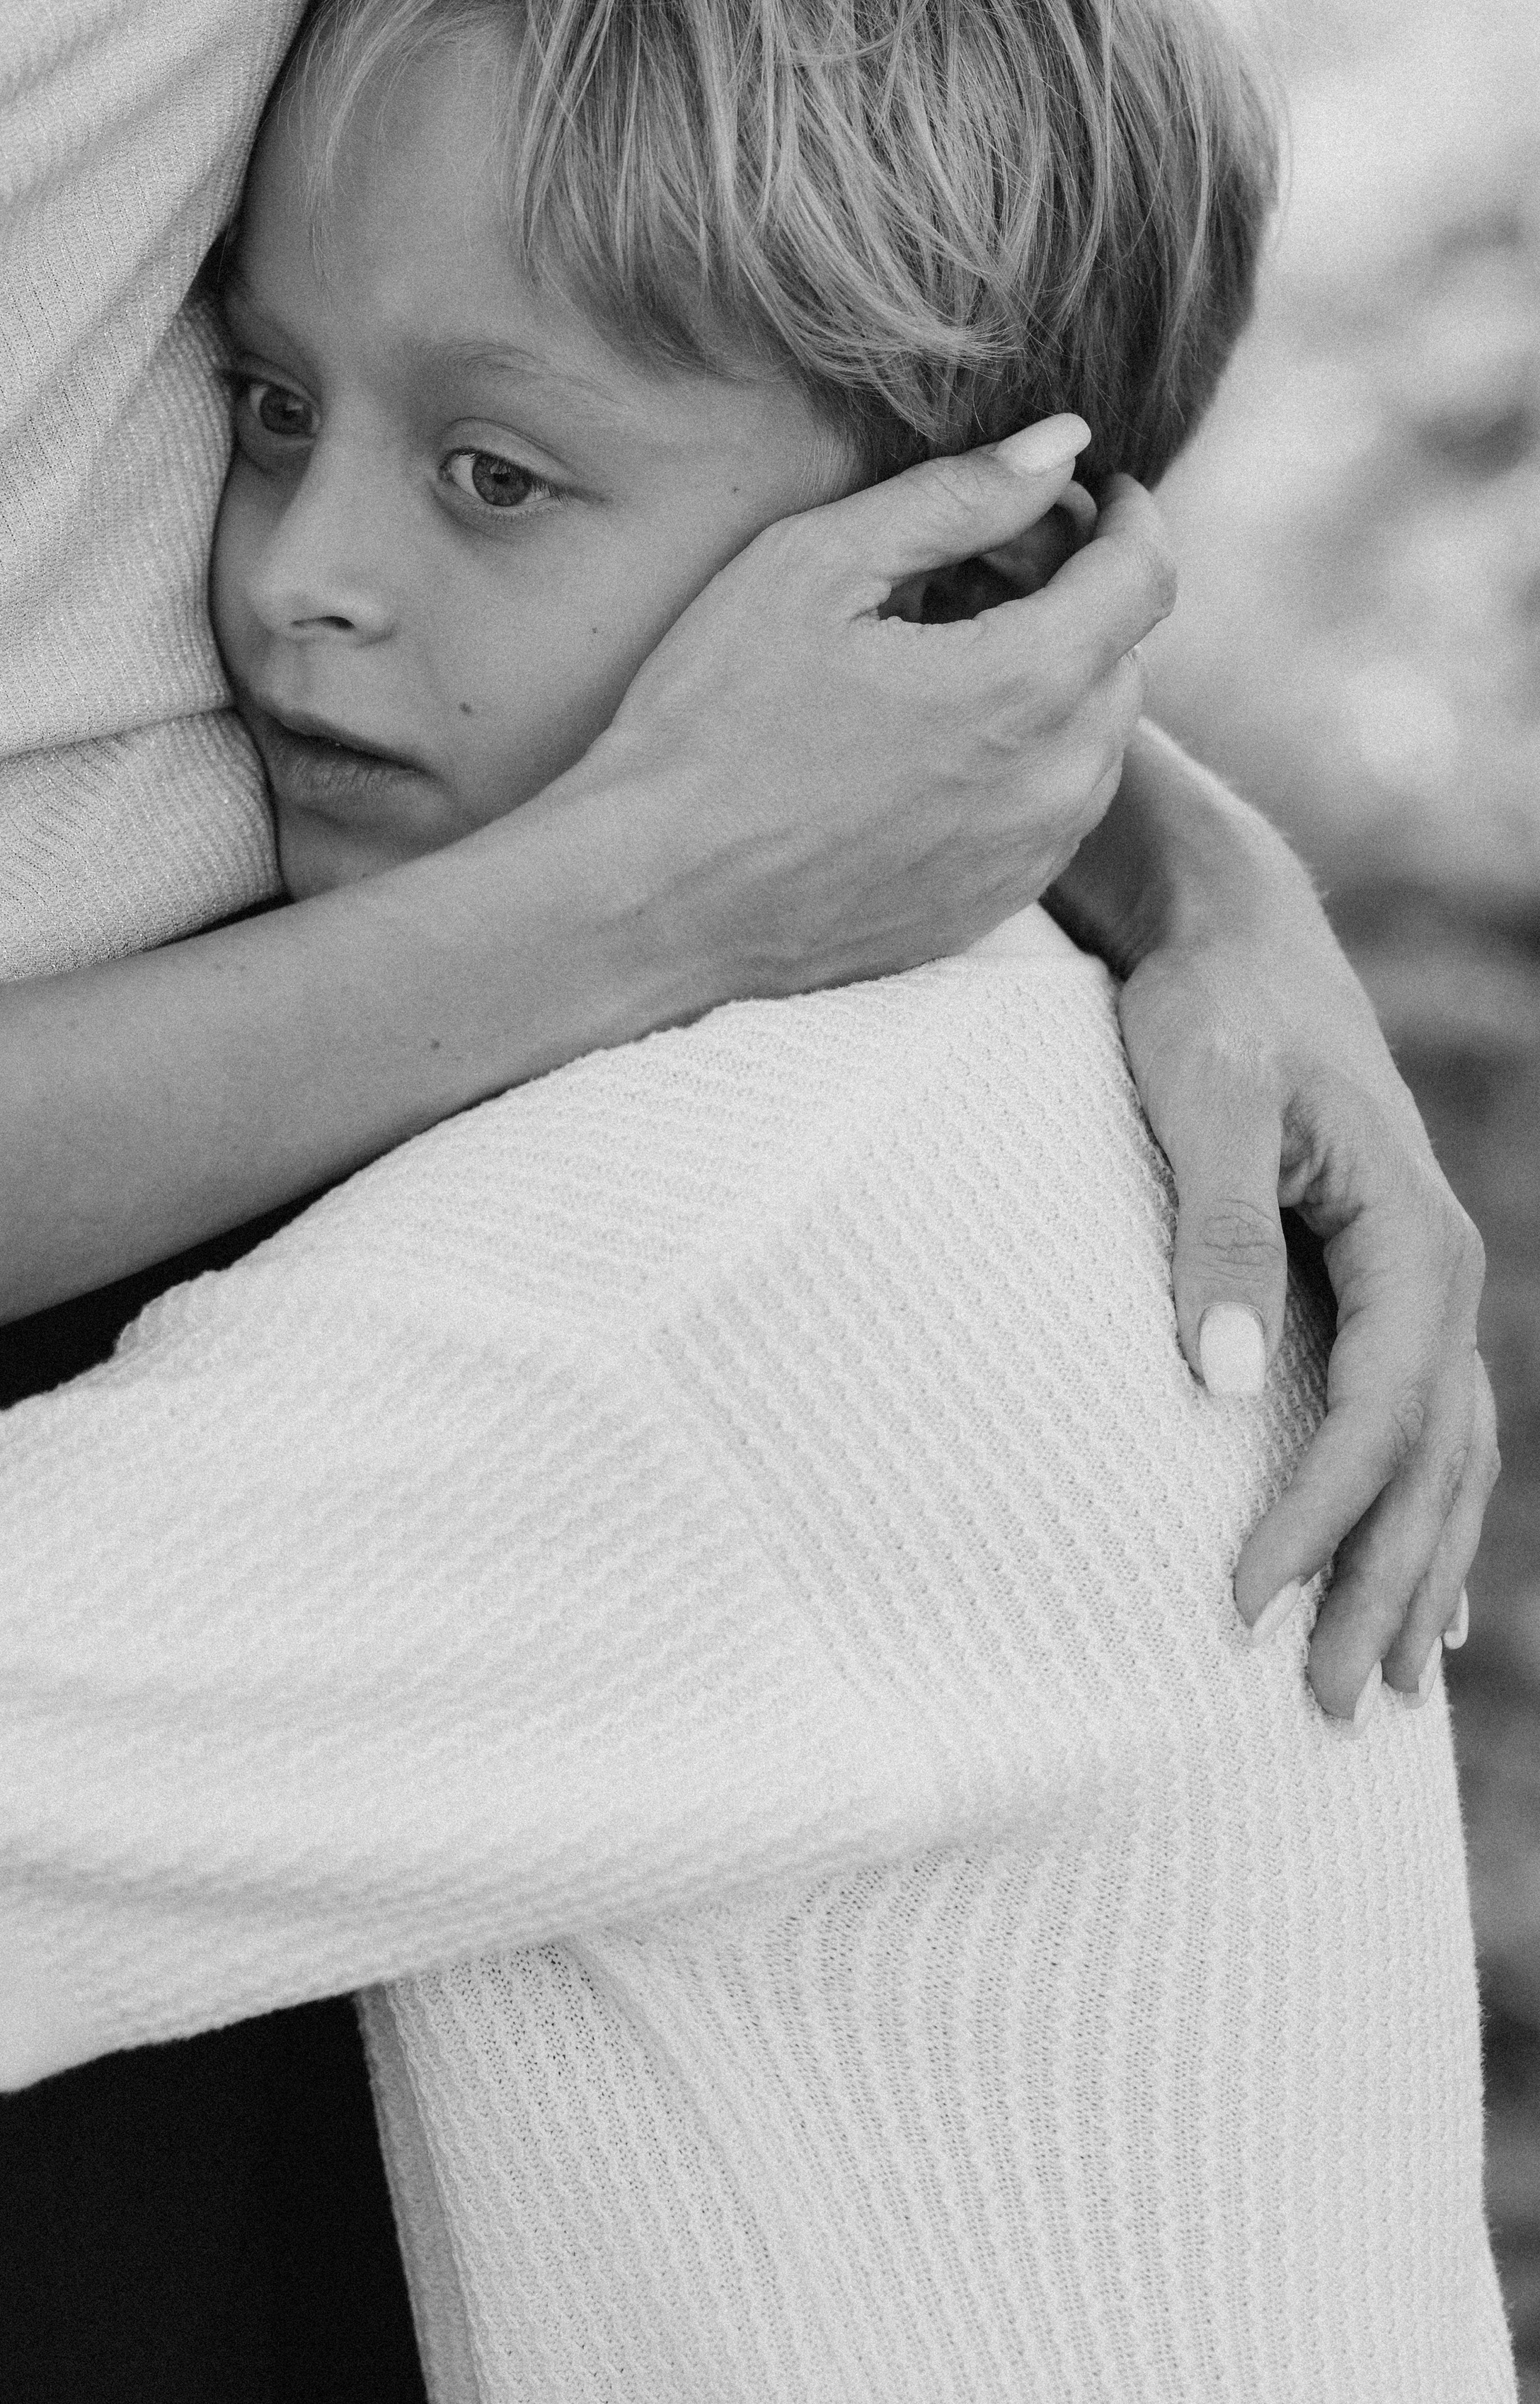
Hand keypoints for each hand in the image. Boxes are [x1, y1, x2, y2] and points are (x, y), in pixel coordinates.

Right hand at [572, 425, 1174, 995]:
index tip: (1096, 490)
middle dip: (1071, 595)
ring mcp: (1027, 859)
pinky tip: (925, 741)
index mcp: (1023, 685)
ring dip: (1049, 683)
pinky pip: (1048, 815)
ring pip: (1093, 742)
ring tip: (940, 656)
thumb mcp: (814, 569)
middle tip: (971, 569)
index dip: (1129, 516)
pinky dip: (1019, 761)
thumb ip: (956, 498)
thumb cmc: (710, 723)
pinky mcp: (989, 907)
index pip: (1145, 576)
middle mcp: (1053, 783)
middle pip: (1120, 656)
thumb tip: (1063, 444)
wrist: (652, 899)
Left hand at [1116, 849, 1495, 1723]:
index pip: (1378, 1418)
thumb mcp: (1199, 1099)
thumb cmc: (1206, 1010)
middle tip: (1327, 1711)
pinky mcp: (1384, 1288)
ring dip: (1415, 1573)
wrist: (1234, 934)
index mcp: (1411, 1239)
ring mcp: (1422, 1285)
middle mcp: (1438, 1275)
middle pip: (1430, 1465)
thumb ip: (1214, 1233)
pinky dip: (1424, 1516)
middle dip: (1382, 1587)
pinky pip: (1429, 1429)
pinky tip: (1409, 1590)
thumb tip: (1218, 1384)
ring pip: (1446, 1462)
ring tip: (1384, 1690)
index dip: (1318, 1521)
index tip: (1245, 1609)